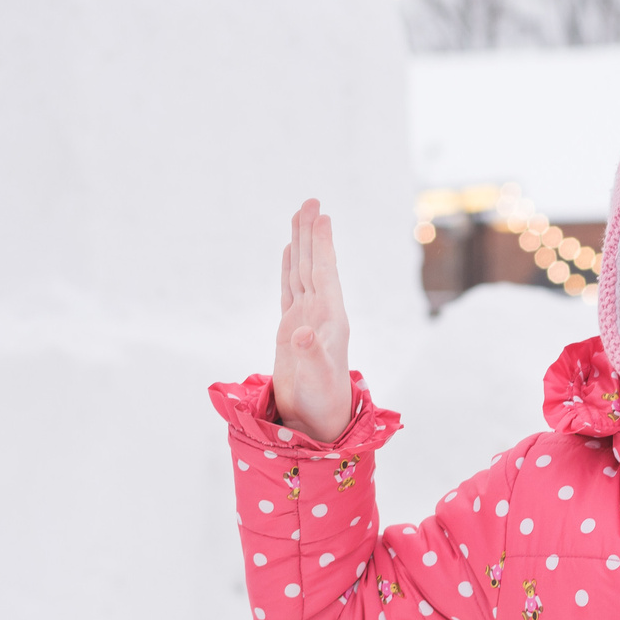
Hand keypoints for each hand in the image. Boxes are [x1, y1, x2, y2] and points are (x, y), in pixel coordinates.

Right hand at [272, 198, 352, 441]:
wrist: (317, 419)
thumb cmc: (322, 401)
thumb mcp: (318, 378)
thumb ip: (310, 354)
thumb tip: (301, 332)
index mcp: (331, 318)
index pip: (324, 273)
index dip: (321, 245)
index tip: (321, 215)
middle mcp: (321, 312)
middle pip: (314, 264)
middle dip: (311, 233)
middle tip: (310, 200)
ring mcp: (307, 318)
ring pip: (302, 271)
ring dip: (301, 244)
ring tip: (300, 215)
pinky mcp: (292, 327)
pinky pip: (290, 288)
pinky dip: (288, 267)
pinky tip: (289, 251)